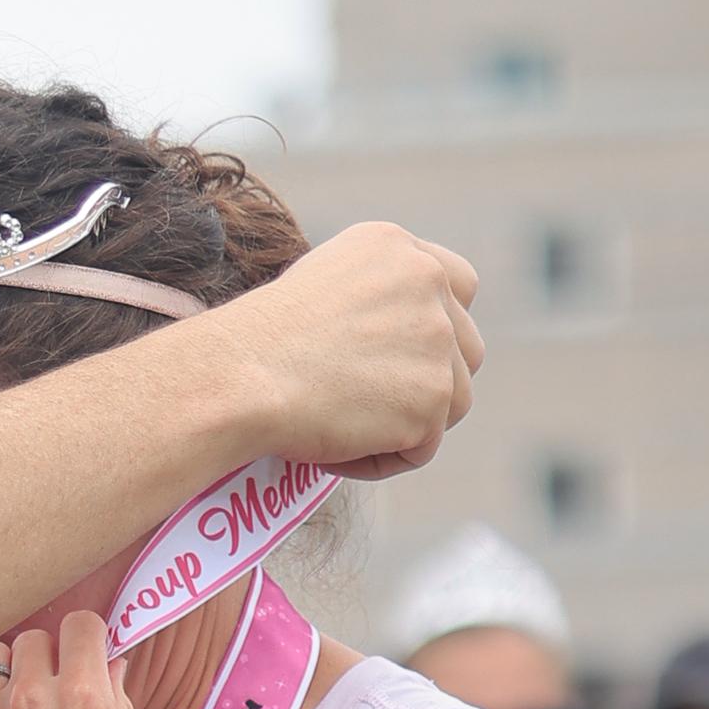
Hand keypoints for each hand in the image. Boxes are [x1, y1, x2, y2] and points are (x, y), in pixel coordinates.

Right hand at [236, 217, 480, 484]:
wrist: (243, 376)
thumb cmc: (257, 346)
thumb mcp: (316, 288)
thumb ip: (371, 302)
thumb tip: (387, 347)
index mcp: (398, 248)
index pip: (457, 287)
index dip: (438, 329)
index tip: (401, 362)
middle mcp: (428, 282)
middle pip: (465, 349)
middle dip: (429, 384)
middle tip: (372, 409)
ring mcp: (437, 338)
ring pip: (454, 402)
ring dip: (408, 426)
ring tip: (346, 432)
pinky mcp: (433, 396)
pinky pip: (421, 448)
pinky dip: (381, 460)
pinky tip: (335, 448)